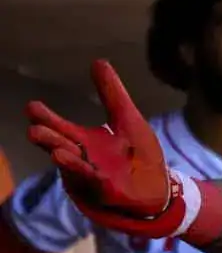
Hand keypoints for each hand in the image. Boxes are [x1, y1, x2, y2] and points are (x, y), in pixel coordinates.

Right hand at [26, 60, 181, 235]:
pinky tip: (85, 167)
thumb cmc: (139, 154)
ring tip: (55, 150)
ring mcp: (94, 178)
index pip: (62, 129)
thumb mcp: (127, 118)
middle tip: (34, 129)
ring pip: (76, 167)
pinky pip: (97, 182)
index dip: (47, 119)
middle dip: (49, 140)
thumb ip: (111, 93)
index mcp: (87, 143)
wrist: (159, 186)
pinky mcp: (108, 191)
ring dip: (66, 160)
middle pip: (62, 148)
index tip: (31, 107)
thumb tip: (98, 61)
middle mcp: (84, 160)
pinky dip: (90, 176)